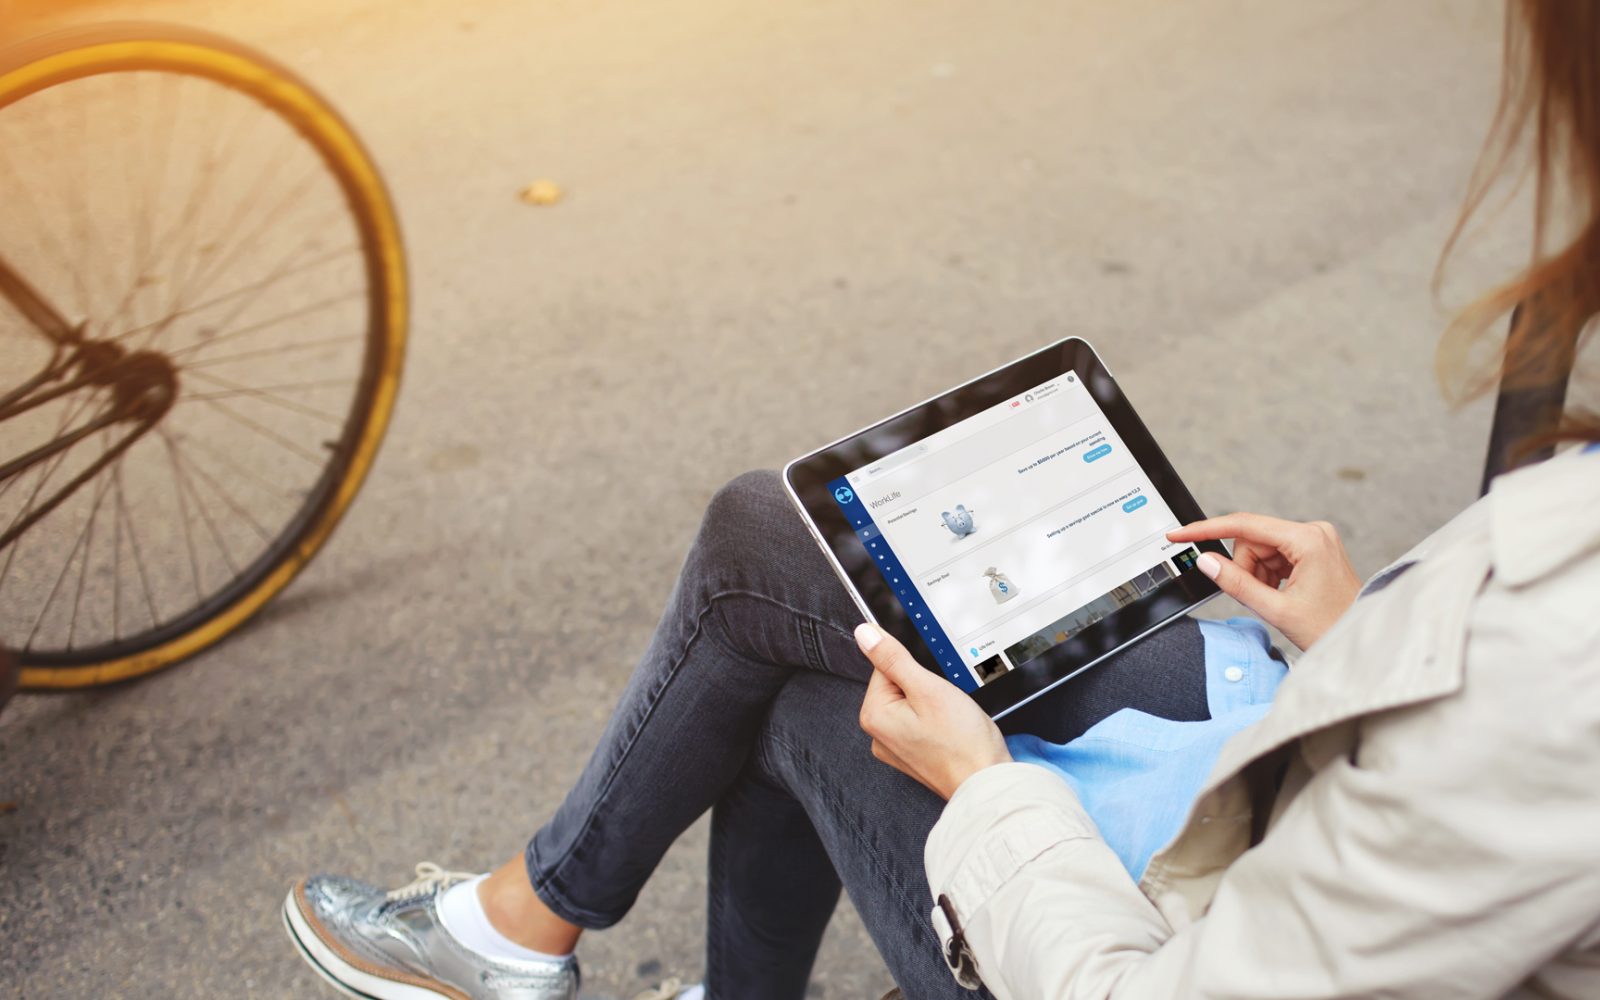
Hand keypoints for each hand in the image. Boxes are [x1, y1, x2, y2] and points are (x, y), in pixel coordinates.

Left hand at [855, 623, 1010, 799]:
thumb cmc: (961, 741)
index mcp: (873, 715)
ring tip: (950, 720)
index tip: (932, 686)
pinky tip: (950, 731)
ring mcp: (895, 747)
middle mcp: (878, 734)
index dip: (915, 669)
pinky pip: (920, 722)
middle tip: (945, 705)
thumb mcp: (926, 688)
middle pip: (899, 685)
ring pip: (913, 703)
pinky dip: (937, 721)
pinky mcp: (913, 754)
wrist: (986, 781)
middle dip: (926, 687)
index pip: (886, 667)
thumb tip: (865, 634)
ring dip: (933, 703)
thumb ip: (893, 658)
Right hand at [1167, 513, 1361, 650]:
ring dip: (1256, 575)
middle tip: (1255, 596)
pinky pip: (1274, 555)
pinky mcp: (1313, 549)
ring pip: (1260, 549)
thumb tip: (1206, 561)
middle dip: (1244, 568)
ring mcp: (1314, 540)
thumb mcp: (1276, 610)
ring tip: (1273, 599)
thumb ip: (1236, 583)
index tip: (1180, 535)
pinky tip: (1280, 593)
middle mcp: (1313, 532)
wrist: (1360, 640)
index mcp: (1308, 540)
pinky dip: (1268, 575)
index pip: (1244, 526)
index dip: (1207, 530)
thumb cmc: (1331, 627)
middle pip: (1252, 540)